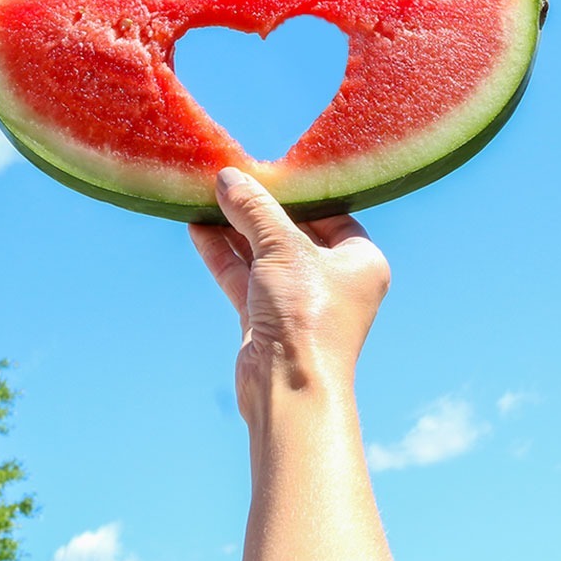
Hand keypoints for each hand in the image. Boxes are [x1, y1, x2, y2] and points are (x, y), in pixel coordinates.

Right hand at [189, 168, 389, 420]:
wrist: (289, 390)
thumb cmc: (306, 314)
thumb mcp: (282, 247)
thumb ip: (255, 209)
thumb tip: (228, 176)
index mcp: (361, 261)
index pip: (331, 213)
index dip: (299, 193)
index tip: (268, 170)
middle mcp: (334, 281)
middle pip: (292, 232)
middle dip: (259, 209)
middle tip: (230, 179)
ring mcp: (300, 302)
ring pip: (263, 255)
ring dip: (235, 229)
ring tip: (206, 197)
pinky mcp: (269, 320)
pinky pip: (245, 277)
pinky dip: (224, 255)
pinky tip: (199, 229)